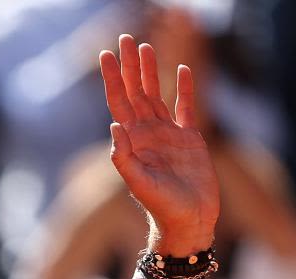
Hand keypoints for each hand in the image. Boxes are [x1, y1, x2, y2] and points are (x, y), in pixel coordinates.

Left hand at [98, 35, 217, 254]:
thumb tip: (115, 127)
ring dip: (150, 71)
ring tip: (146, 47)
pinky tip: (182, 69)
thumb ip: (124, 158)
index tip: (105, 55)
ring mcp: (168, 135)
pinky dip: (185, 88)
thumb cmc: (163, 207)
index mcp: (134, 141)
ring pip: (157, 95)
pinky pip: (186, 107)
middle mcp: (148, 134)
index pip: (119, 103)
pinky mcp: (190, 140)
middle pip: (136, 92)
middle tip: (126, 39)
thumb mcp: (140, 183)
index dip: (112, 78)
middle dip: (129, 66)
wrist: (189, 221)